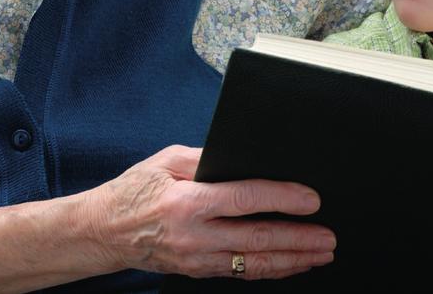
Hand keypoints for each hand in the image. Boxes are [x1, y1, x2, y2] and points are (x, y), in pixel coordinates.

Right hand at [86, 145, 335, 279]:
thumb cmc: (135, 190)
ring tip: (320, 254)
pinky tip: (290, 265)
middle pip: (257, 240)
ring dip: (292, 261)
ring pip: (253, 265)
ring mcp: (196, 259)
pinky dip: (269, 270)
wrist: (104, 231)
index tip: (310, 199)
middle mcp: (194, 235)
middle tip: (328, 236)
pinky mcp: (197, 272)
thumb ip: (204, 158)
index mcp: (187, 201)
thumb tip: (242, 158)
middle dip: (298, 239)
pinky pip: (240, 274)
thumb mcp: (166, 160)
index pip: (245, 199)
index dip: (282, 199)